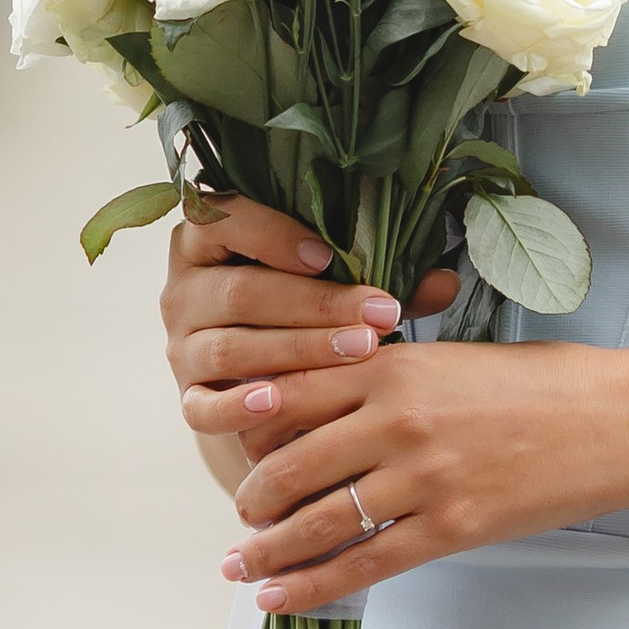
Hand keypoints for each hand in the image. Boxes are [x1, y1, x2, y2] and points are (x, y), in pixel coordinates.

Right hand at [159, 191, 458, 484]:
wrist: (265, 376)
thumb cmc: (304, 307)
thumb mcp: (333, 280)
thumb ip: (382, 273)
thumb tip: (446, 281)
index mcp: (208, 238)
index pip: (225, 220)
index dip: (273, 235)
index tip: (329, 255)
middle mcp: (184, 289)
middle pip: (240, 292)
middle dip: (315, 304)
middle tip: (380, 314)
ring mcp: (182, 346)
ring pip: (230, 347)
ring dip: (297, 351)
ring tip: (357, 352)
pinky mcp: (188, 396)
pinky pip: (202, 407)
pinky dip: (236, 408)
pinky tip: (275, 403)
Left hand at [205, 334, 628, 615]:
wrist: (616, 421)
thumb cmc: (538, 383)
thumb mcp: (452, 357)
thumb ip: (388, 375)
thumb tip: (322, 405)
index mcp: (393, 366)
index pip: (290, 394)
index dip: (249, 427)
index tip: (232, 448)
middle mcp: (396, 418)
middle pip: (289, 463)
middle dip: (252, 496)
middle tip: (240, 514)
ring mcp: (423, 476)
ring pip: (317, 520)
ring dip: (267, 549)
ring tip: (241, 565)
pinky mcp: (451, 526)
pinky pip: (362, 563)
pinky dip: (311, 586)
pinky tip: (279, 599)